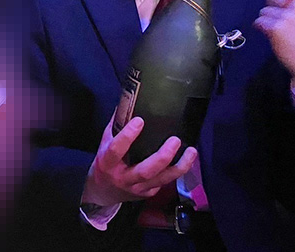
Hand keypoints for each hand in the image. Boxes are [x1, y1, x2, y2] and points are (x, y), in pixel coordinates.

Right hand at [81, 114, 197, 206]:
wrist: (103, 191)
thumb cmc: (105, 163)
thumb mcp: (104, 144)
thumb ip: (116, 126)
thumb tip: (128, 101)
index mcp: (108, 163)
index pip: (117, 150)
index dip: (127, 136)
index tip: (140, 120)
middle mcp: (124, 177)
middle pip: (145, 170)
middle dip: (162, 156)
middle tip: (175, 140)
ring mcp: (138, 188)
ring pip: (162, 180)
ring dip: (179, 166)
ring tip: (191, 151)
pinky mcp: (149, 193)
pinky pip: (165, 182)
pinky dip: (178, 170)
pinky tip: (187, 160)